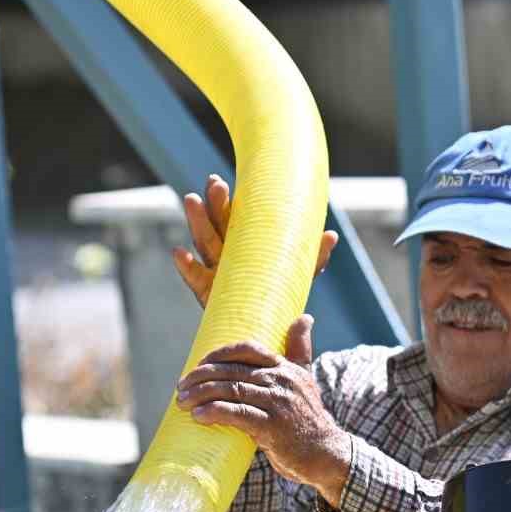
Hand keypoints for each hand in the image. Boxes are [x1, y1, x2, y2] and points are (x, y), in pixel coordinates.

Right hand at [172, 173, 339, 307]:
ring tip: (191, 201)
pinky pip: (196, 279)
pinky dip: (187, 267)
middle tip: (215, 184)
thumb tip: (330, 235)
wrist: (267, 329)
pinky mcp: (209, 294)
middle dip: (215, 205)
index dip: (225, 200)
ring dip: (198, 223)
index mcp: (246, 243)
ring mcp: (217, 273)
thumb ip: (313, 257)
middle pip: (219, 225)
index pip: (234, 217)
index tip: (218, 181)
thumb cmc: (280, 296)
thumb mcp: (299, 274)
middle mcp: (228, 254)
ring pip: (206, 244)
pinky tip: (179, 253)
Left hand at [175, 314, 350, 507]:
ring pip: (230, 390)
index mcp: (285, 367)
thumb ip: (300, 350)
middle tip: (181, 387)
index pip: (247, 349)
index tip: (199, 365)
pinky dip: (214, 412)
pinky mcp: (273, 427)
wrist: (326, 453)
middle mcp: (281, 380)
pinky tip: (199, 415)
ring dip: (201, 395)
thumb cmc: (308, 417)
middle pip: (231, 370)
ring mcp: (277, 403)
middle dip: (200, 377)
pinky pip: (237, 414)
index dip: (218, 354)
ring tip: (183, 402)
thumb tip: (305, 317)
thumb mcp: (305, 379)